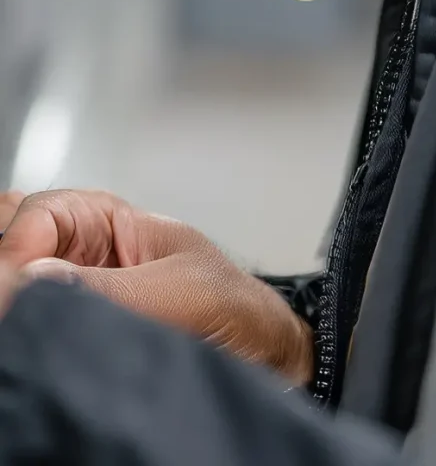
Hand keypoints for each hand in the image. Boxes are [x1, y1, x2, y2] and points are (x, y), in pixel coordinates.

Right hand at [0, 189, 313, 382]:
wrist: (269, 363)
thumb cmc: (240, 312)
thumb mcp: (184, 293)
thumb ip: (112, 287)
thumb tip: (34, 278)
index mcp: (107, 222)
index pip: (36, 213)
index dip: (18, 244)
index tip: (15, 282)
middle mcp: (80, 254)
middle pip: (16, 237)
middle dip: (11, 260)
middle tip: (15, 299)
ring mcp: (73, 295)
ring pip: (20, 278)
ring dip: (18, 289)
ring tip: (24, 317)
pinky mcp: (74, 336)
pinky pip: (35, 322)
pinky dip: (27, 325)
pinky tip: (31, 339)